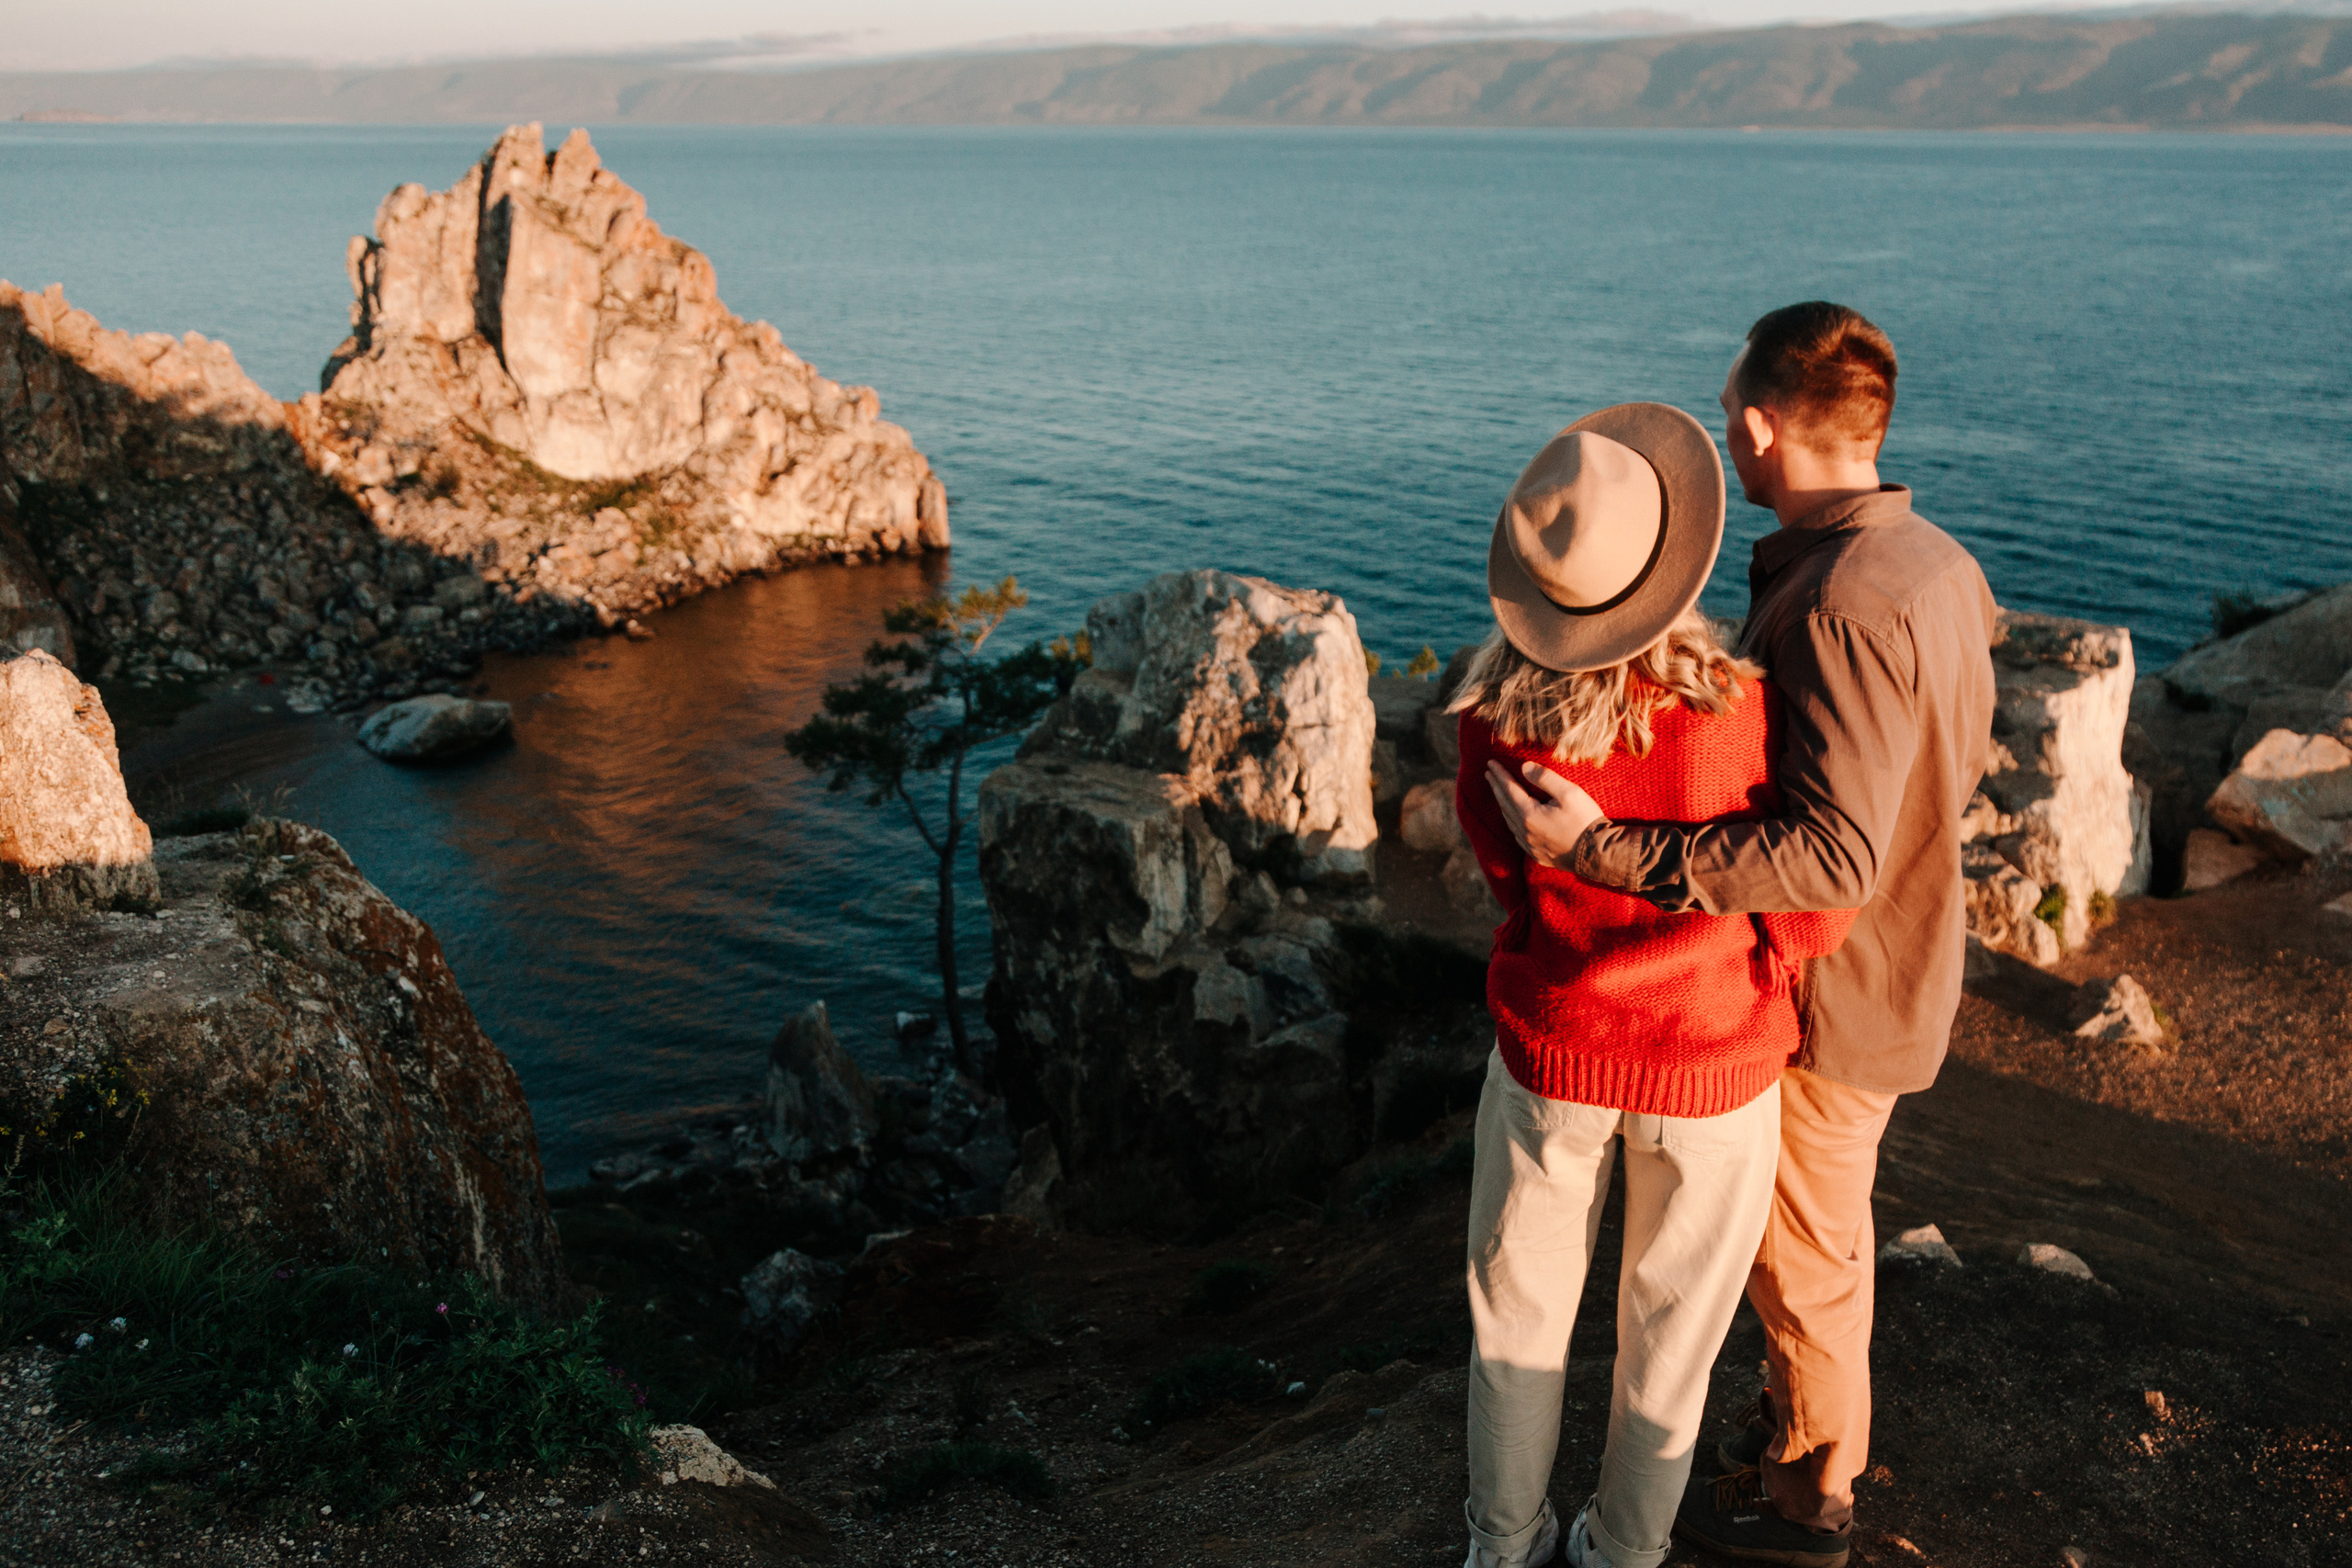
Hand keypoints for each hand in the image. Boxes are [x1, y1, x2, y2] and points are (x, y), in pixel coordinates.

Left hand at [1485, 759, 1606, 869]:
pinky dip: (1511, 821)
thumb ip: (1545, 778)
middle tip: (1488, 774)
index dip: (1500, 775)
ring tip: (1497, 792)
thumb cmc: (1585, 821)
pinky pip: (1517, 835)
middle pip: (1505, 804)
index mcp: (1530, 815)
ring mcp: (1530, 845)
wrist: (1597, 855)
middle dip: (1496, 787)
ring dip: (1502, 804)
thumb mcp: (1569, 793)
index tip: (1490, 764)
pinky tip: (1512, 818)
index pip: (1509, 789)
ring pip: (1509, 821)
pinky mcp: (1537, 854)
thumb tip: (1524, 766)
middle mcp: (1525, 831)